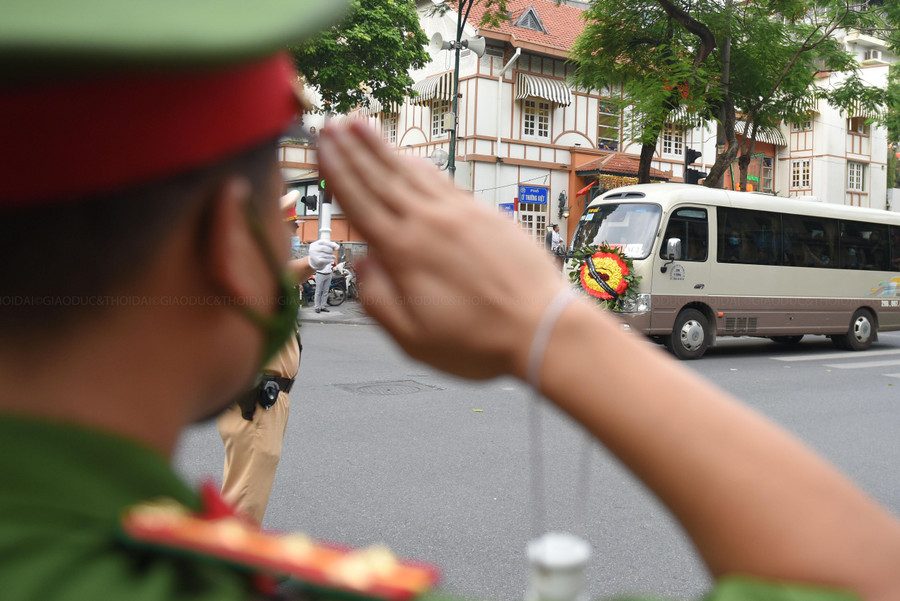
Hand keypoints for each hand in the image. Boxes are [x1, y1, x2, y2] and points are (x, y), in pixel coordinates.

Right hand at [307, 239, 337, 270]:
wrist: (315, 262)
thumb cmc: (321, 253)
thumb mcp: (325, 247)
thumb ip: (331, 245)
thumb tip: (337, 247)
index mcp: (314, 244)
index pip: (323, 241)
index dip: (330, 243)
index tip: (336, 246)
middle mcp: (313, 249)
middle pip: (323, 248)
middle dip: (330, 250)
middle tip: (333, 252)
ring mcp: (314, 255)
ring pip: (325, 254)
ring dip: (331, 255)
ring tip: (333, 256)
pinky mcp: (317, 260)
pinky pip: (325, 259)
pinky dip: (330, 259)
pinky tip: (332, 259)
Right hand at [318, 121, 567, 379]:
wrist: (541, 328)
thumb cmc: (479, 342)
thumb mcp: (414, 339)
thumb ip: (378, 301)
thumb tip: (361, 266)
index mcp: (404, 253)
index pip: (360, 203)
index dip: (336, 172)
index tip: (321, 147)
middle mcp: (429, 223)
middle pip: (382, 178)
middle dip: (352, 149)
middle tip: (332, 123)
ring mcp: (459, 214)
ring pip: (412, 172)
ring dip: (384, 148)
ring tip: (362, 125)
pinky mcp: (484, 215)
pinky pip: (443, 181)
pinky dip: (421, 165)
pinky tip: (412, 158)